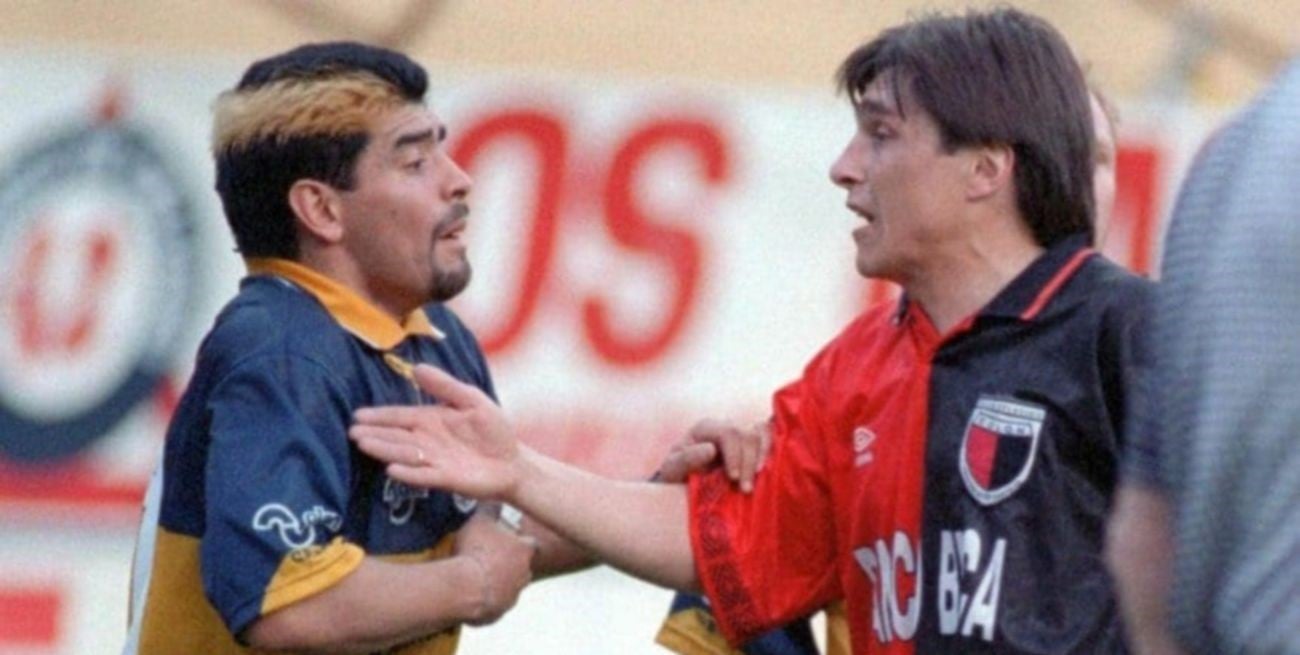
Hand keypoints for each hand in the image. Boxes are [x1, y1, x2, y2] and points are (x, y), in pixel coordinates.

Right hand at [350, 364, 521, 498]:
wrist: (513, 461)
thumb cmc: (492, 429)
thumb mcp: (472, 400)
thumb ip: (445, 386)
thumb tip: (416, 367)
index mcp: (431, 420)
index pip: (400, 416)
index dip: (380, 416)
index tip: (358, 415)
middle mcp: (426, 441)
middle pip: (396, 436)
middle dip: (374, 433)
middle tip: (352, 432)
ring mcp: (434, 461)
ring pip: (404, 454)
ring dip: (385, 449)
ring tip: (364, 444)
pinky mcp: (445, 478)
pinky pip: (423, 475)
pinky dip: (408, 473)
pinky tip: (392, 469)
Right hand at [455, 511, 535, 625]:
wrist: (464, 586)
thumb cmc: (475, 551)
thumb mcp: (480, 520)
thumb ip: (489, 509)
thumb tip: (493, 498)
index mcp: (524, 550)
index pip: (529, 543)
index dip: (517, 542)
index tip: (506, 540)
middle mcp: (524, 574)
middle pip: (520, 567)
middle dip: (507, 563)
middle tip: (488, 558)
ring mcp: (512, 595)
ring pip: (508, 587)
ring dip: (497, 582)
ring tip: (476, 575)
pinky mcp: (498, 613)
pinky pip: (493, 604)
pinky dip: (484, 599)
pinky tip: (470, 591)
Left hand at [656, 418, 771, 492]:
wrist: (683, 481)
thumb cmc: (676, 474)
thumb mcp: (672, 469)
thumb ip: (686, 459)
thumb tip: (711, 450)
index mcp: (705, 428)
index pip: (728, 433)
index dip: (734, 454)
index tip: (733, 478)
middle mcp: (725, 426)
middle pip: (747, 435)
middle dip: (748, 462)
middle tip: (745, 489)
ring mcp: (740, 432)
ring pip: (761, 435)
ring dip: (762, 459)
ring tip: (755, 483)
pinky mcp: (751, 443)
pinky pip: (768, 438)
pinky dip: (771, 452)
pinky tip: (767, 472)